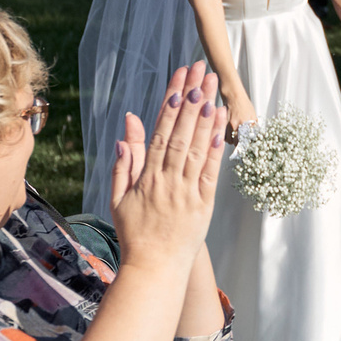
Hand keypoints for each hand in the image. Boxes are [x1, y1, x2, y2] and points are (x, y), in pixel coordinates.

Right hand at [109, 62, 223, 272]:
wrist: (154, 269)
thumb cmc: (134, 233)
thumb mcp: (118, 196)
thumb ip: (125, 160)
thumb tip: (128, 125)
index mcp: (146, 177)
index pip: (161, 131)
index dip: (171, 103)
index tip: (179, 79)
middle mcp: (168, 181)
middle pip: (182, 132)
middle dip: (192, 99)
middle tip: (202, 71)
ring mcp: (187, 192)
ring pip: (198, 147)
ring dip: (207, 115)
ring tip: (214, 87)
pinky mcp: (204, 204)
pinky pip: (211, 171)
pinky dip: (217, 147)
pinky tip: (222, 124)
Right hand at [222, 83, 258, 141]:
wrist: (233, 95)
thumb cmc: (244, 104)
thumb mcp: (253, 115)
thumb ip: (254, 127)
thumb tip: (255, 136)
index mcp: (245, 124)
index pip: (245, 142)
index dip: (245, 146)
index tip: (245, 147)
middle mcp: (236, 125)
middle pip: (235, 143)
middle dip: (237, 144)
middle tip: (239, 141)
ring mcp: (228, 125)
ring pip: (228, 140)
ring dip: (230, 140)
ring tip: (234, 135)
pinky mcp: (221, 123)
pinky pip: (223, 135)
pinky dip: (225, 135)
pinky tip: (228, 131)